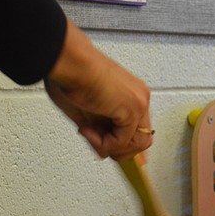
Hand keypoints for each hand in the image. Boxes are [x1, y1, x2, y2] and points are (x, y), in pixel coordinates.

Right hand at [45, 19, 152, 160]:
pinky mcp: (132, 109)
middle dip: (119, 149)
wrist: (71, 62)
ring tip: (89, 133)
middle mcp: (140, 98)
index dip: (126, 145)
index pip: (139, 128)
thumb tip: (104, 153)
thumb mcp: (86, 112)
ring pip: (138, 144)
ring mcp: (139, 103)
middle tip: (96, 143)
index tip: (110, 151)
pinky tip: (88, 130)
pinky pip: (123, 142)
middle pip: (143, 139)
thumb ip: (99, 133)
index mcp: (132, 94)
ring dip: (111, 147)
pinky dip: (104, 143)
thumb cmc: (72, 76)